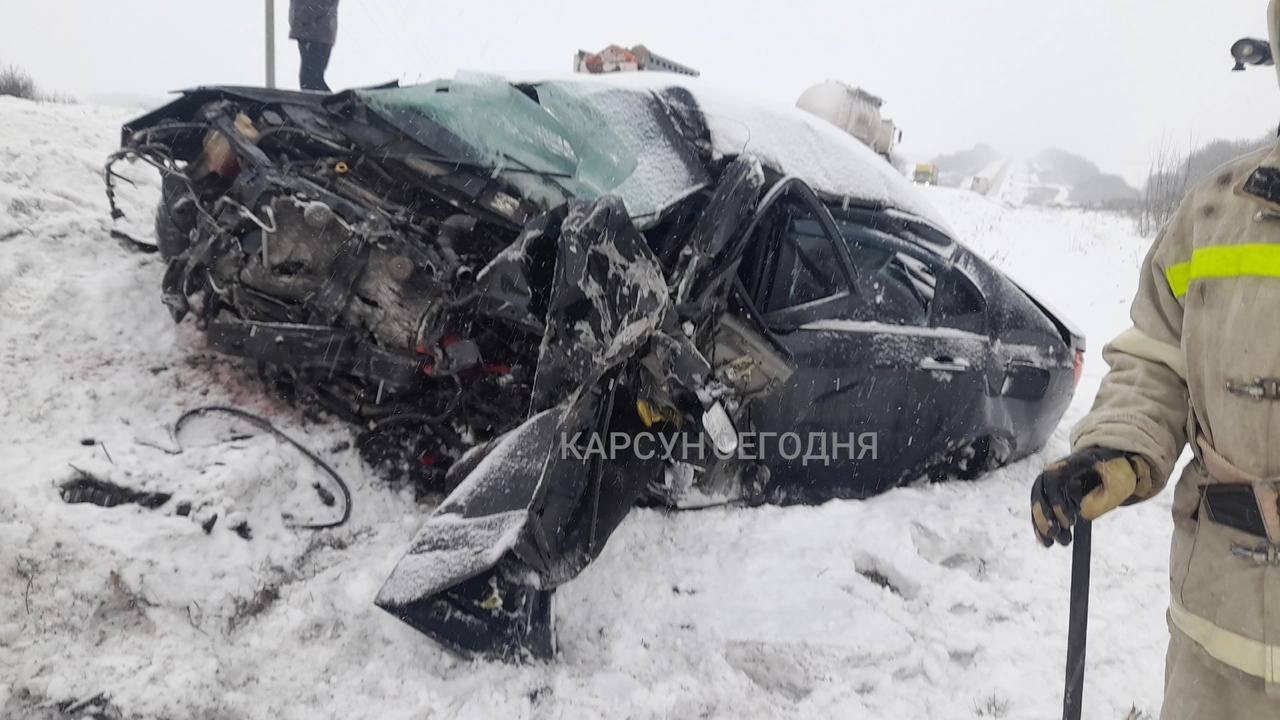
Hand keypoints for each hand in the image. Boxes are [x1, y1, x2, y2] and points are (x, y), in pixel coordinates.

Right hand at [1030, 447, 1153, 546]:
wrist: (1113, 462)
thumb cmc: (1117, 471)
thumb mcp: (1116, 482)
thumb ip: (1100, 497)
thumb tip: (1082, 512)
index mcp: (1070, 463)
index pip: (1052, 480)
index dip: (1056, 501)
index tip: (1070, 522)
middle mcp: (1055, 471)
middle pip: (1039, 492)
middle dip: (1044, 516)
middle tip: (1057, 535)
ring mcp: (1052, 482)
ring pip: (1038, 503)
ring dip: (1042, 524)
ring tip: (1053, 543)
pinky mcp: (1053, 494)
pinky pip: (1042, 509)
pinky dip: (1041, 525)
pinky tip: (1047, 541)